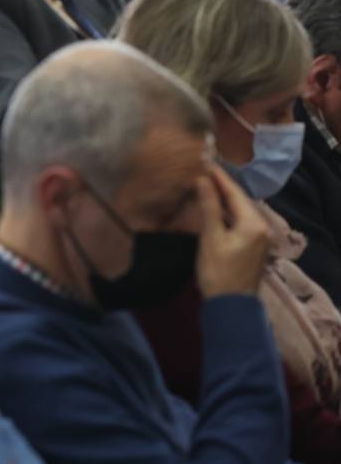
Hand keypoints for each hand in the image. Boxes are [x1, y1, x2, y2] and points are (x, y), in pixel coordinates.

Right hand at [196, 165, 270, 298]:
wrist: (232, 305)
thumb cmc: (219, 271)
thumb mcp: (211, 238)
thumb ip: (209, 207)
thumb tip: (203, 180)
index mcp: (254, 223)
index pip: (234, 192)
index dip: (218, 176)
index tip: (203, 160)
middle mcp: (262, 227)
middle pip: (239, 200)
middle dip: (222, 185)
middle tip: (202, 170)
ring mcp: (260, 237)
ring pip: (240, 210)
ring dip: (224, 198)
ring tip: (205, 184)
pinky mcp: (254, 245)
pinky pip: (240, 220)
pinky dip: (227, 211)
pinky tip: (214, 207)